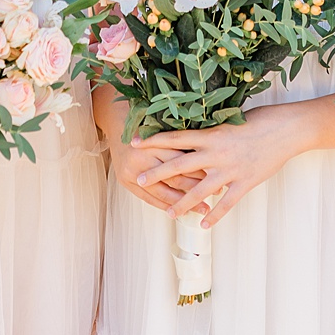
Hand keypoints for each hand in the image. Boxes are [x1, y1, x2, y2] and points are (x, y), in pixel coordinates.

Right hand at [92, 86, 208, 212]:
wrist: (115, 122)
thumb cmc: (144, 122)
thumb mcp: (163, 126)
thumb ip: (182, 141)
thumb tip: (210, 157)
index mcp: (155, 141)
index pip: (183, 160)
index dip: (201, 170)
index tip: (219, 177)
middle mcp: (143, 157)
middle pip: (175, 177)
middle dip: (197, 188)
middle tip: (217, 193)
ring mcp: (132, 171)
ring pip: (163, 192)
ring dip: (184, 203)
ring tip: (203, 208)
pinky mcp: (125, 181)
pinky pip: (149, 199)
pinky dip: (165, 206)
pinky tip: (179, 212)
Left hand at [133, 105, 305, 227]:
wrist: (287, 130)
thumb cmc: (261, 119)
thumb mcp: (232, 121)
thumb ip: (213, 132)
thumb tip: (197, 135)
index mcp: (212, 134)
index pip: (176, 137)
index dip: (154, 140)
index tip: (135, 142)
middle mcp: (216, 152)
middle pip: (180, 164)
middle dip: (158, 172)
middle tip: (140, 179)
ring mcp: (230, 170)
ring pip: (200, 190)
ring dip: (182, 202)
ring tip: (169, 213)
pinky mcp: (245, 182)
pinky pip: (226, 203)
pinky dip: (214, 215)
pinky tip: (203, 224)